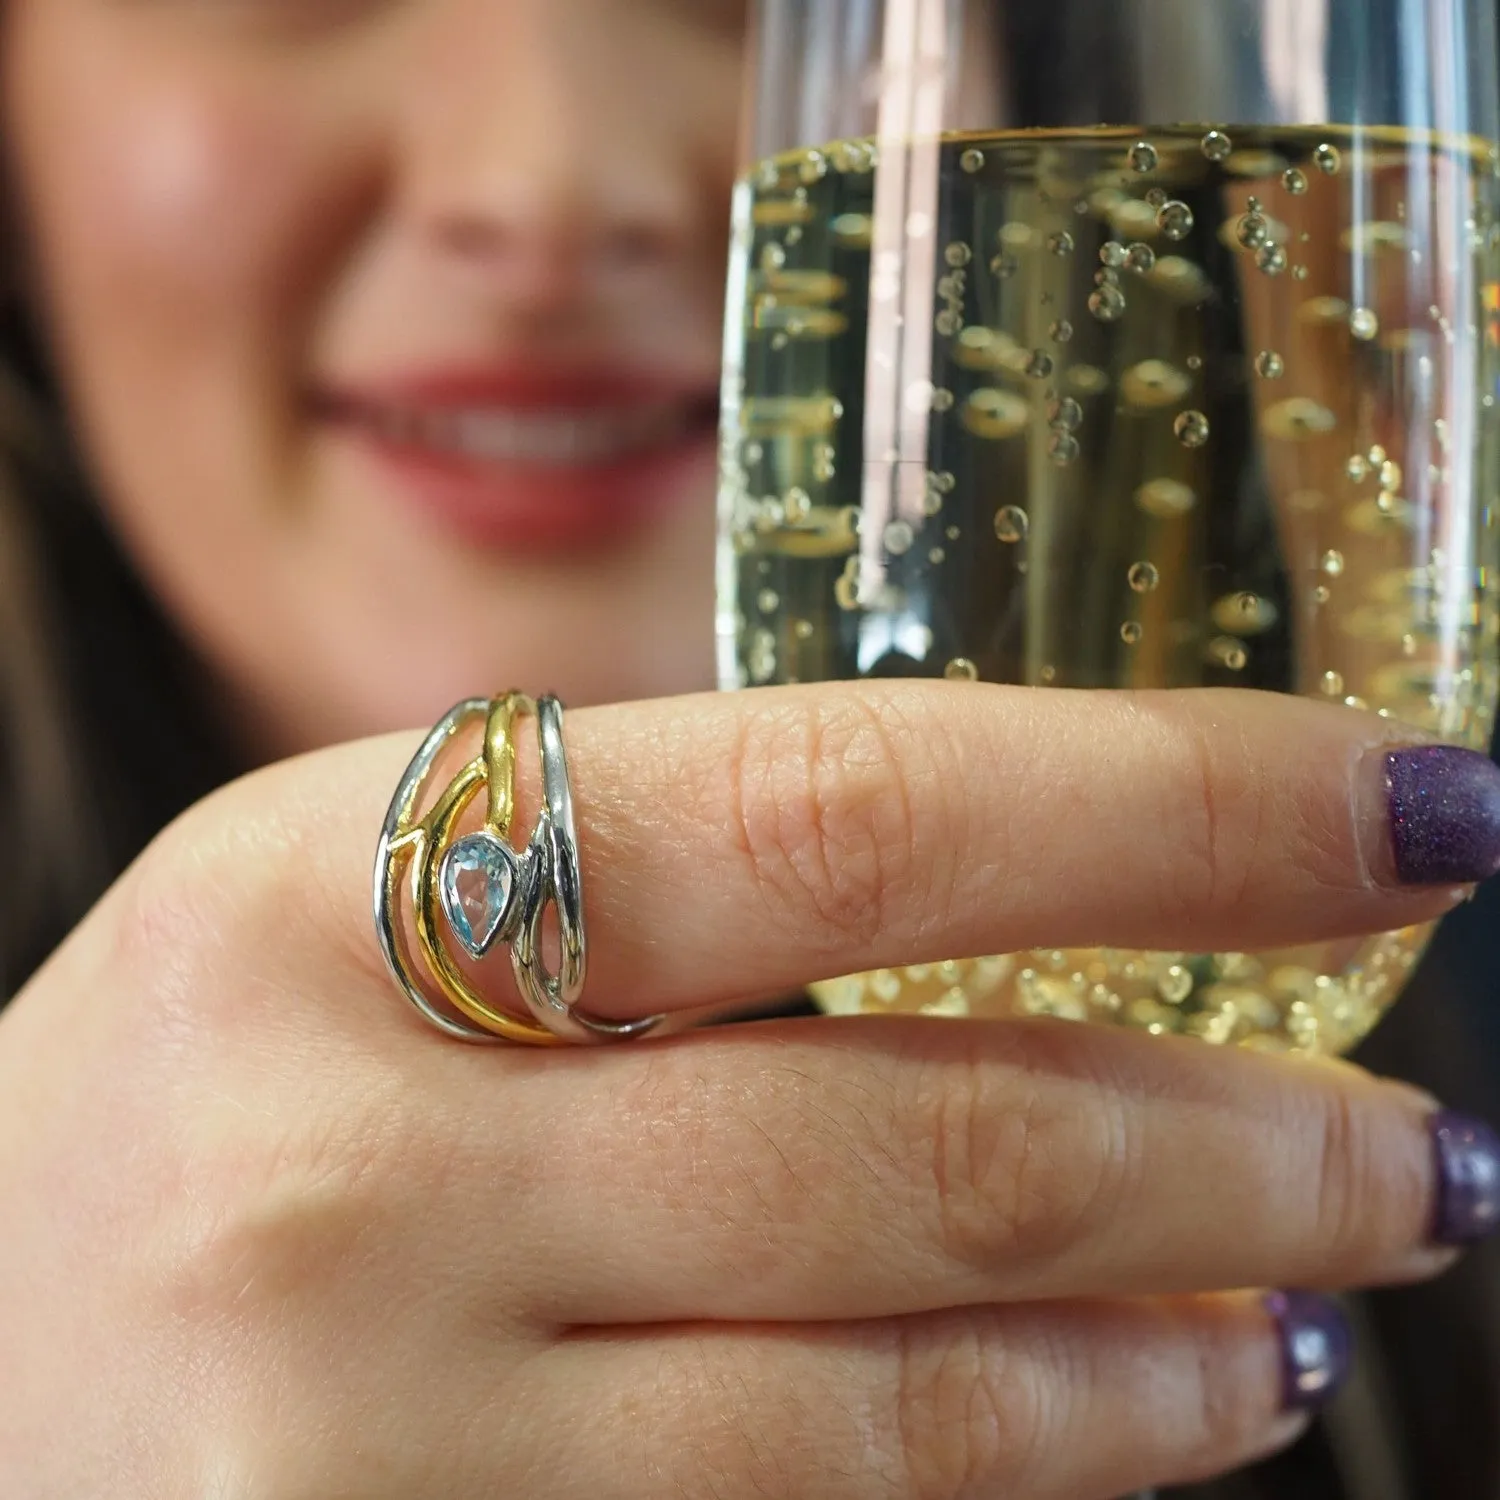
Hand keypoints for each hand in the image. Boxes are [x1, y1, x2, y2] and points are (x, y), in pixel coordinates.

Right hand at [3, 683, 1496, 1498]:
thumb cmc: (203, 1091)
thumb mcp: (375, 916)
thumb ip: (666, 898)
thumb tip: (1029, 886)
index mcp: (332, 887)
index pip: (844, 810)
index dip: (1169, 802)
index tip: (1403, 800)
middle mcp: (344, 1163)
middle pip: (918, 1130)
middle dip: (1236, 1120)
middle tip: (1423, 1113)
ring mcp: (370, 1435)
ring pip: (897, 1384)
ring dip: (1176, 1324)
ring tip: (1342, 1259)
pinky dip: (1029, 1464)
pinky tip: (1148, 1409)